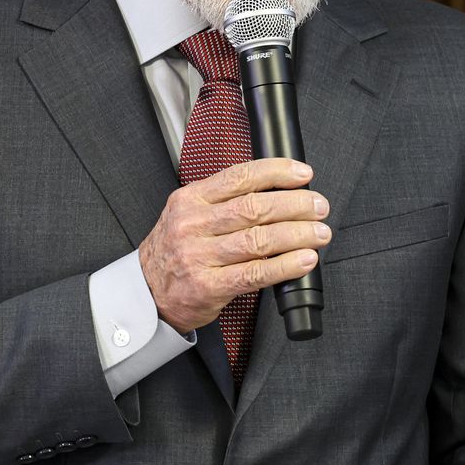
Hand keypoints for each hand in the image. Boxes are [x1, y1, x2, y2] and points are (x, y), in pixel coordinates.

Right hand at [140, 158, 330, 332]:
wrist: (145, 291)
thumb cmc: (175, 251)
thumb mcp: (187, 214)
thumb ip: (223, 200)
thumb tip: (276, 191)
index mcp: (191, 199)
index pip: (239, 177)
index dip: (277, 172)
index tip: (303, 174)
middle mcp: (193, 225)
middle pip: (253, 207)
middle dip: (295, 205)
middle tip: (319, 206)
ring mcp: (199, 256)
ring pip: (258, 239)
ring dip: (297, 234)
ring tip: (319, 233)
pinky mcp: (208, 286)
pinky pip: (255, 273)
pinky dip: (285, 265)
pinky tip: (304, 259)